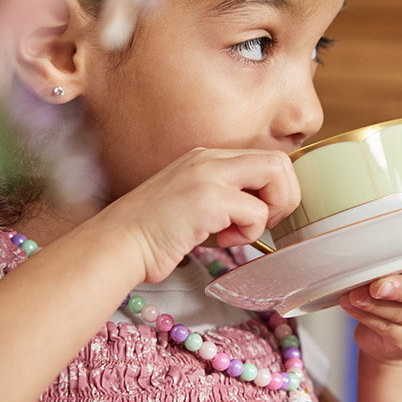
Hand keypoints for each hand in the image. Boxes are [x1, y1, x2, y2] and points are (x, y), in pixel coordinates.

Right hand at [106, 147, 298, 281]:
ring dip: (269, 212)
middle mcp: (209, 158)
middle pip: (278, 161)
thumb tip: (265, 205)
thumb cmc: (154, 232)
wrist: (117, 244)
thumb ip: (226, 195)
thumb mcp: (195, 201)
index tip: (260, 214)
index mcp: (206, 156)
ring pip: (275, 175)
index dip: (275, 189)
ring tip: (241, 231)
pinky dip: (248, 233)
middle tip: (262, 223)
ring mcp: (208, 175)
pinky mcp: (208, 199)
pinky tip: (221, 241)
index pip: (264, 158)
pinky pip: (256, 211)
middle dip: (283, 197)